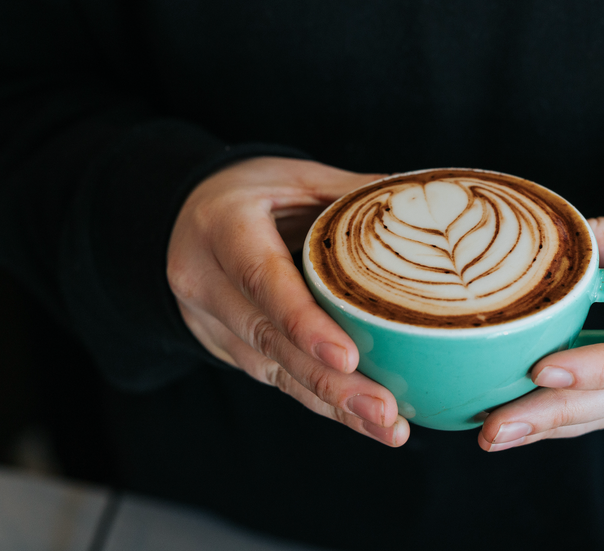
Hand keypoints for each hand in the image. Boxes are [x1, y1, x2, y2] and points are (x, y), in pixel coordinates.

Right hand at [167, 157, 409, 445]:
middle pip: (269, 340)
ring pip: (274, 371)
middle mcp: (206, 281)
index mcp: (222, 227)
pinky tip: (365, 421)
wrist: (182, 218)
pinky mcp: (228, 349)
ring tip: (389, 427)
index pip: (261, 279)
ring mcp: (212, 322)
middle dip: (329, 383)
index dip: (302, 322)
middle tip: (384, 410)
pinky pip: (276, 379)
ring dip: (333, 405)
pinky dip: (322, 402)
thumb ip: (349, 192)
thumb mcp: (293, 176)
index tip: (348, 359)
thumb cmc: (248, 192)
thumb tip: (421, 199)